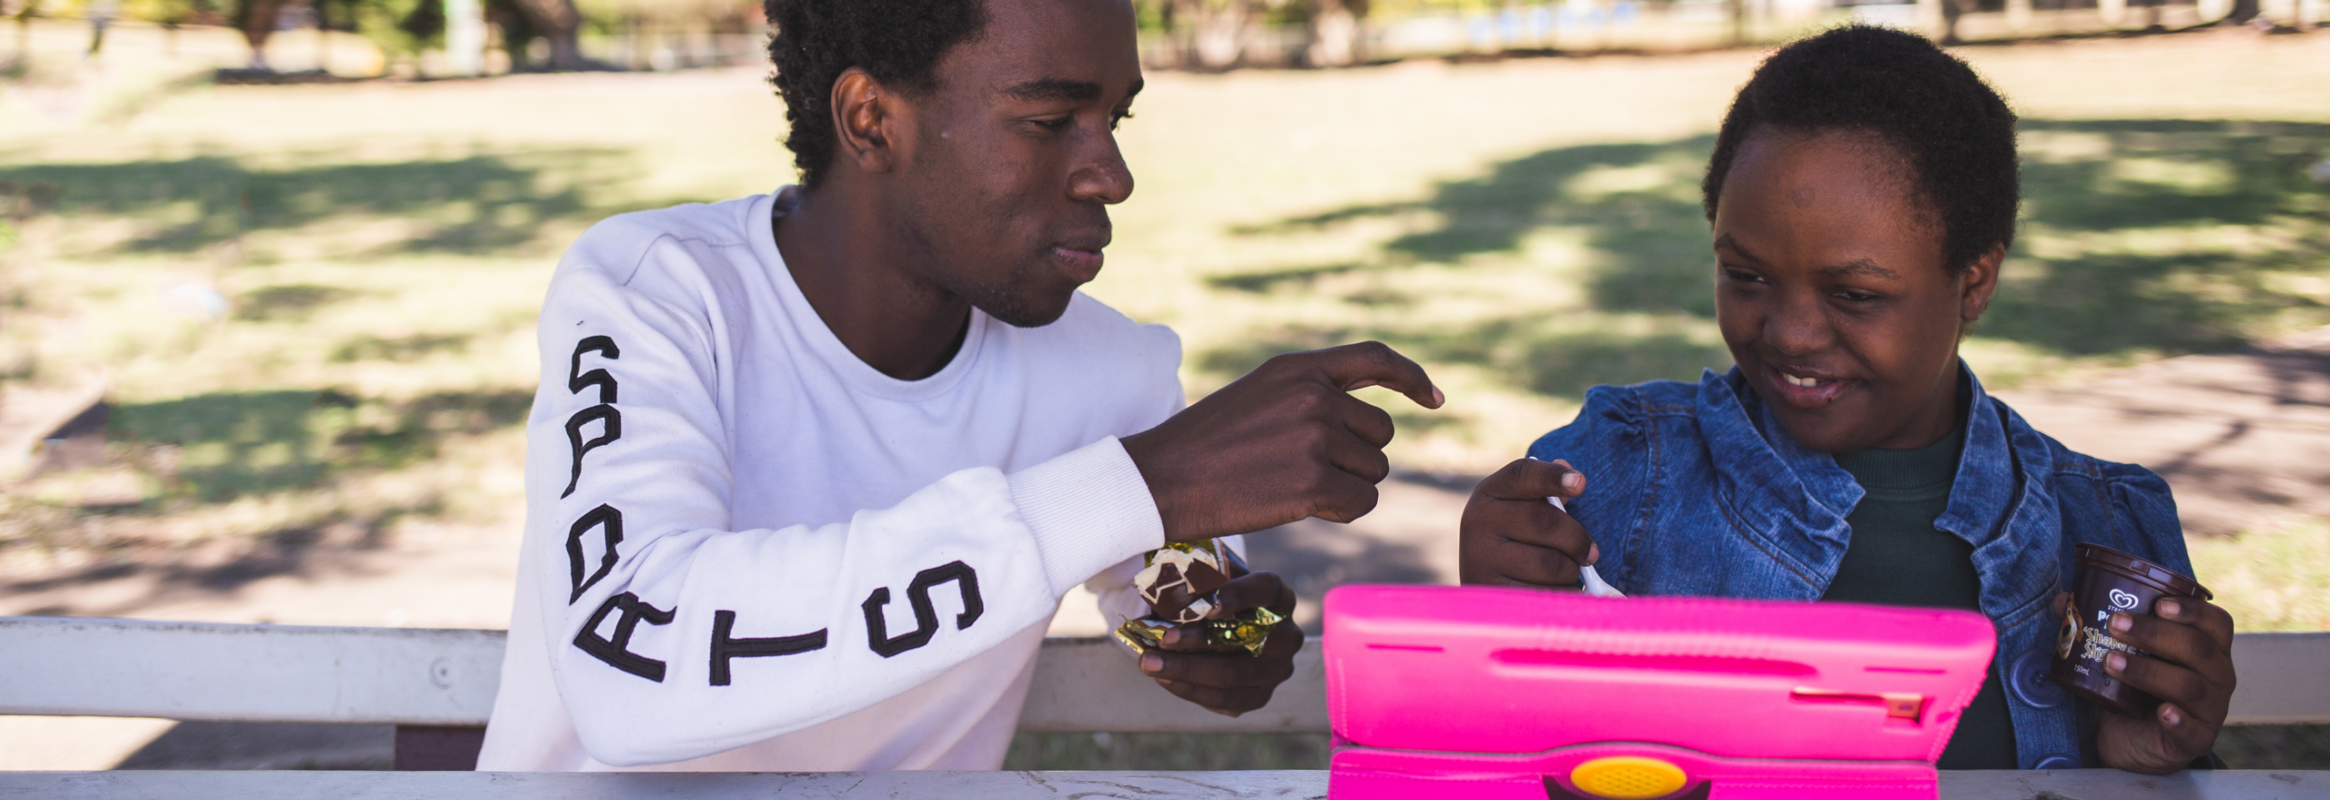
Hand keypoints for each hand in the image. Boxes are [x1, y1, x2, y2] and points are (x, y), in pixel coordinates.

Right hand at [1122, 342, 1441, 542]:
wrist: (1162, 479)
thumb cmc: (1207, 445)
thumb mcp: (1260, 395)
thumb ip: (1312, 394)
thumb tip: (1368, 420)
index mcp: (1298, 368)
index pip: (1375, 358)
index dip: (1411, 377)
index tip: (1434, 399)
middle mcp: (1314, 396)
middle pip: (1381, 431)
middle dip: (1358, 456)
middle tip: (1309, 470)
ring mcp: (1316, 439)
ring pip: (1375, 470)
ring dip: (1347, 486)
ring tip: (1295, 486)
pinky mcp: (1315, 483)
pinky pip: (1363, 502)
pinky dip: (1342, 513)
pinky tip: (1304, 508)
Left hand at [1137, 571, 1302, 715]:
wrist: (1231, 631)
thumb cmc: (1217, 600)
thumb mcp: (1213, 582)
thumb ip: (1197, 583)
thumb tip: (1164, 594)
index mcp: (1279, 598)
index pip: (1265, 589)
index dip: (1238, 596)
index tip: (1206, 605)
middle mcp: (1286, 636)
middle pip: (1241, 640)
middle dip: (1194, 641)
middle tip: (1160, 639)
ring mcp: (1276, 670)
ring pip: (1229, 675)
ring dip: (1183, 670)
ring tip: (1148, 663)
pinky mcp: (1259, 696)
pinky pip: (1222, 700)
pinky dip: (1189, 689)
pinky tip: (1164, 678)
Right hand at [1458, 458, 1594, 587]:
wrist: (1481, 591)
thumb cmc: (1513, 543)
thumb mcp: (1520, 510)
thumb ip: (1544, 491)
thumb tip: (1570, 472)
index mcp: (1488, 493)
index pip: (1522, 475)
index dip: (1552, 477)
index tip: (1581, 484)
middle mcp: (1477, 521)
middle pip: (1546, 521)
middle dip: (1577, 540)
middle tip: (1590, 554)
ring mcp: (1481, 558)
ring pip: (1551, 563)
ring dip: (1571, 571)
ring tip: (1567, 574)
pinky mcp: (1494, 593)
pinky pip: (1546, 595)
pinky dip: (1562, 595)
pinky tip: (1555, 593)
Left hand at [2074, 591, 2238, 773]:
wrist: (2133, 742)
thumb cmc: (2136, 690)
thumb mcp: (2124, 656)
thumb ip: (2101, 628)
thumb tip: (2063, 601)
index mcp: (2207, 650)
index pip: (2215, 623)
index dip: (2192, 610)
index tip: (2159, 604)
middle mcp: (2217, 676)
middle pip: (2198, 649)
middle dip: (2155, 633)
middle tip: (2116, 623)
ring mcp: (2210, 709)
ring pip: (2189, 686)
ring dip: (2148, 671)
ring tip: (2111, 662)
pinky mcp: (2197, 740)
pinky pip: (2193, 731)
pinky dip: (2178, 720)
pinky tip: (2163, 712)